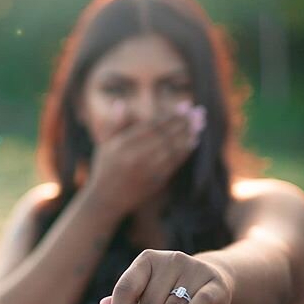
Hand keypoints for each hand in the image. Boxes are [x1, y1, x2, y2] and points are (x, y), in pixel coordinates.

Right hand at [86, 104, 203, 220]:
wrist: (106, 200)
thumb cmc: (104, 168)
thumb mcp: (103, 144)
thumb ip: (114, 124)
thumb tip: (121, 103)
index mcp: (122, 145)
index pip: (152, 126)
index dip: (170, 115)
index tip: (184, 106)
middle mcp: (134, 157)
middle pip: (165, 135)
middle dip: (183, 122)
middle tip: (198, 112)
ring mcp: (146, 170)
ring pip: (172, 149)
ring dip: (188, 135)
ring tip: (199, 124)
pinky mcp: (154, 181)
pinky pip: (174, 163)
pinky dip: (185, 151)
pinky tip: (193, 142)